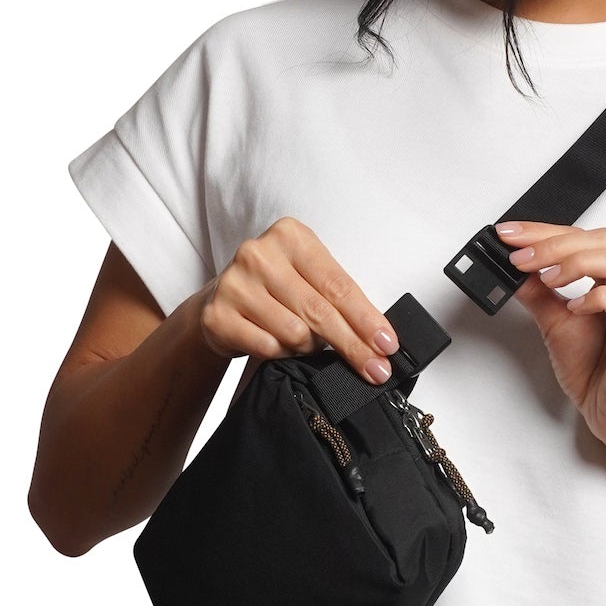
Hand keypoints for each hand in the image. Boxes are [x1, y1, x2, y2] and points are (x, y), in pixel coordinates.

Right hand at [198, 217, 395, 385]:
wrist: (220, 301)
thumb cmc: (275, 290)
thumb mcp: (308, 278)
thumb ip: (338, 298)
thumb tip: (379, 340)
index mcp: (290, 236)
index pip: (338, 285)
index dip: (366, 319)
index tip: (387, 345)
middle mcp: (259, 253)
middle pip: (320, 310)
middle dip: (353, 345)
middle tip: (376, 369)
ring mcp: (235, 283)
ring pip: (295, 332)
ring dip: (309, 348)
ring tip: (305, 343)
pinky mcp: (217, 315)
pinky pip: (268, 347)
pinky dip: (282, 354)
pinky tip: (280, 346)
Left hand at [497, 220, 605, 452]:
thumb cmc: (596, 369)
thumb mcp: (554, 323)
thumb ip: (536, 293)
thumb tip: (509, 270)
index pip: (583, 238)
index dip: (544, 232)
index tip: (510, 234)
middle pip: (604, 240)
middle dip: (556, 243)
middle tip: (521, 257)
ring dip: (578, 263)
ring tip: (547, 278)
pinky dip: (598, 298)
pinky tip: (575, 307)